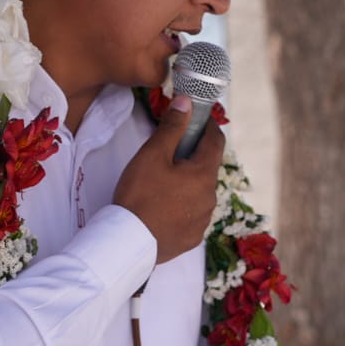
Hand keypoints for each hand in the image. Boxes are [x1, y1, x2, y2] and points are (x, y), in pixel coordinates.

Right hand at [113, 95, 224, 263]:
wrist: (128, 244)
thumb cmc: (140, 195)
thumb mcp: (153, 155)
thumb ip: (172, 127)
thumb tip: (187, 102)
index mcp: (204, 174)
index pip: (216, 141)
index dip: (207, 126)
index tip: (196, 118)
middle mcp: (211, 197)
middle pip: (206, 167)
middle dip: (192, 156)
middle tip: (169, 151)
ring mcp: (203, 220)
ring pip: (199, 191)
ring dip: (187, 182)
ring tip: (162, 182)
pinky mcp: (192, 237)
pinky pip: (192, 213)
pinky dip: (182, 205)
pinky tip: (163, 206)